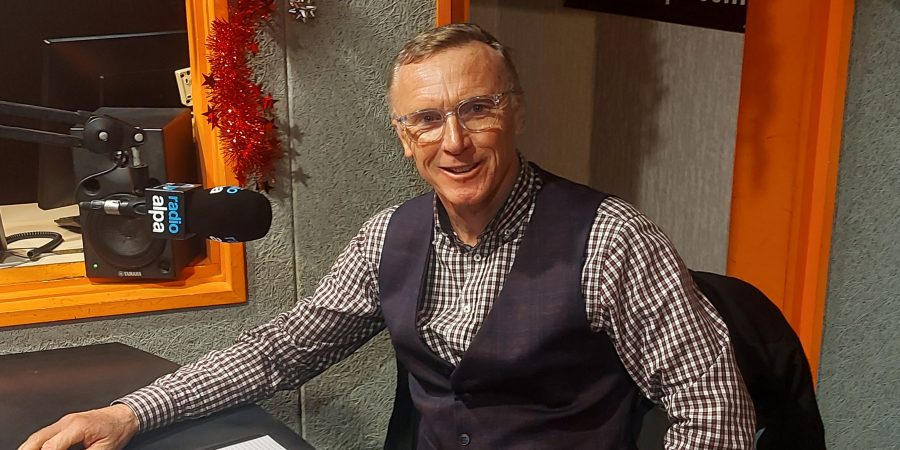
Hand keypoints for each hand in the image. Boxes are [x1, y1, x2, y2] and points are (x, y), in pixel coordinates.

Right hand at [18, 403, 138, 449]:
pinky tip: (36, 449)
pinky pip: (45, 433)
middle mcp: (68, 421)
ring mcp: (65, 421)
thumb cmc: (118, 429)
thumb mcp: (104, 449)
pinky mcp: (65, 423)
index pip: (52, 445)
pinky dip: (38, 443)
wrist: (125, 416)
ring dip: (30, 447)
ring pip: (39, 435)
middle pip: (38, 438)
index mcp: (78, 426)